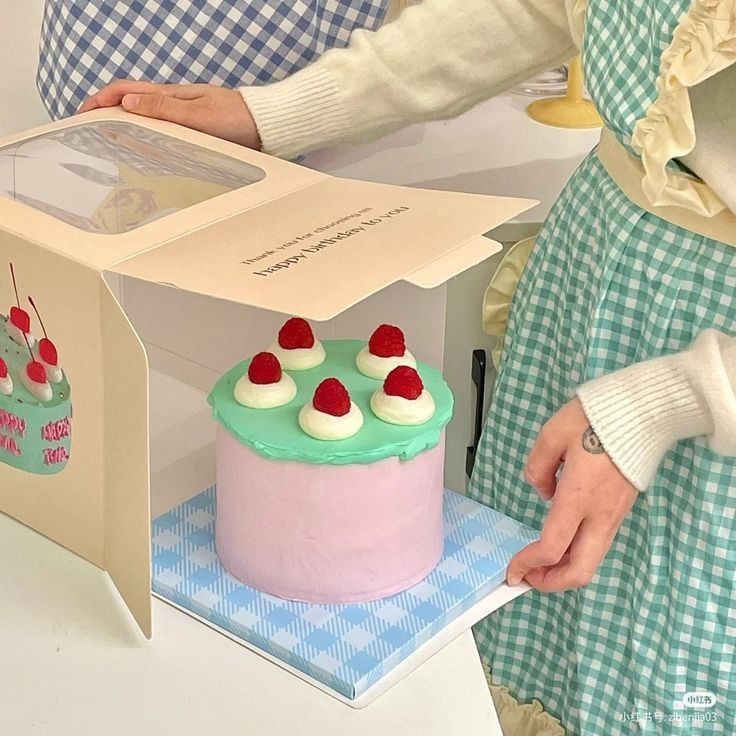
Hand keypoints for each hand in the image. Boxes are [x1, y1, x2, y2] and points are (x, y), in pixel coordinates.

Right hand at [78, 81, 261, 149]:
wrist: (267, 127)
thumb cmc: (238, 119)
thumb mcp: (197, 115)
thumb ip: (164, 110)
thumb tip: (127, 104)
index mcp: (171, 96)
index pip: (125, 91)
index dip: (100, 100)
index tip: (82, 113)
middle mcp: (175, 104)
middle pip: (131, 104)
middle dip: (106, 114)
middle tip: (89, 131)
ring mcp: (185, 117)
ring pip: (146, 119)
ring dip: (124, 126)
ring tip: (109, 143)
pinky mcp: (196, 130)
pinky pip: (163, 131)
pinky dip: (146, 136)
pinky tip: (144, 149)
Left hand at [506, 398, 637, 591]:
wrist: (641, 413)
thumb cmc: (595, 419)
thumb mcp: (551, 436)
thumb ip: (538, 468)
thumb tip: (543, 491)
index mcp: (578, 497)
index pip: (552, 546)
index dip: (529, 564)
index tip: (512, 569)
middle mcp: (600, 514)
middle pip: (581, 571)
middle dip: (552, 583)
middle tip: (529, 577)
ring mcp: (615, 513)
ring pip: (592, 559)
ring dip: (565, 568)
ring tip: (540, 561)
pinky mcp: (622, 507)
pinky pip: (599, 542)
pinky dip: (578, 551)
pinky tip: (562, 540)